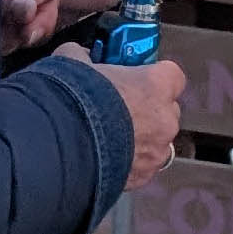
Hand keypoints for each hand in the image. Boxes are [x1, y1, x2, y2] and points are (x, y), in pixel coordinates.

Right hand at [59, 44, 185, 190]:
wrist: (59, 145)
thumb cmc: (74, 100)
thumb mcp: (74, 62)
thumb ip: (84, 57)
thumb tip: (80, 56)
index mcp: (156, 85)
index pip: (173, 75)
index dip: (154, 76)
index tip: (138, 77)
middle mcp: (164, 118)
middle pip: (167, 110)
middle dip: (148, 109)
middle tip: (120, 107)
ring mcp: (156, 151)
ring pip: (158, 141)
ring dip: (141, 138)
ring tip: (110, 136)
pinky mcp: (143, 177)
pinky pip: (143, 166)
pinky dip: (130, 162)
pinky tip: (106, 156)